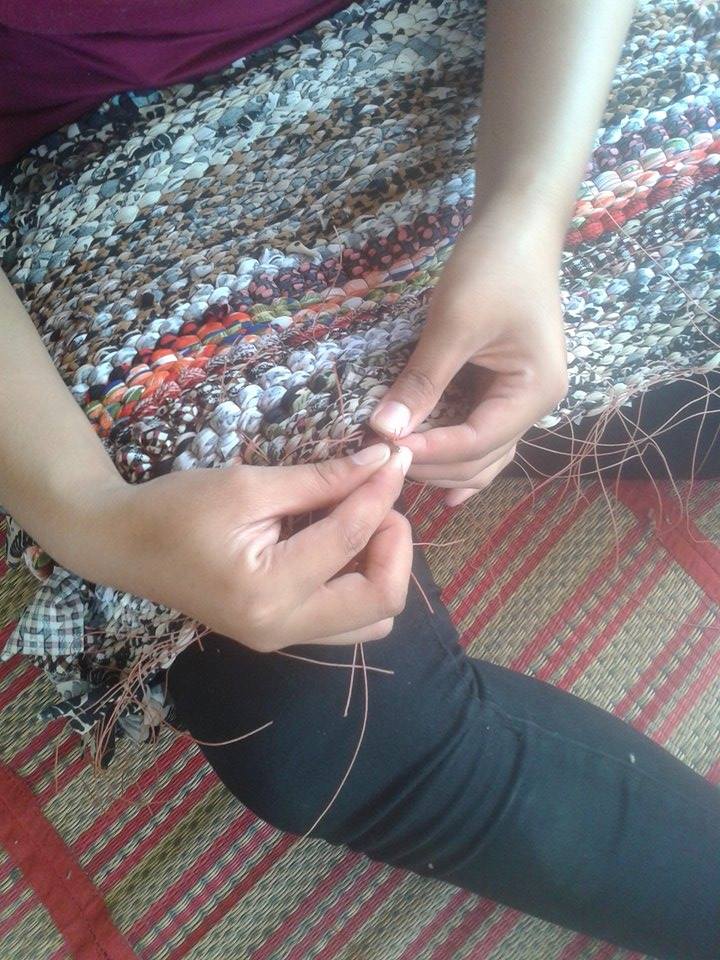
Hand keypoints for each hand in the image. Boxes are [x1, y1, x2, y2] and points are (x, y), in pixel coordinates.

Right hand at [51, 443, 413, 650]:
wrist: (122, 545)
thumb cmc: (175, 509)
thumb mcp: (249, 485)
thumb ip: (321, 480)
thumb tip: (382, 461)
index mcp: (269, 591)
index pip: (351, 539)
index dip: (381, 491)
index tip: (395, 458)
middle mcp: (282, 629)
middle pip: (382, 602)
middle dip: (395, 545)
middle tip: (378, 500)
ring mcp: (282, 638)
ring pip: (371, 620)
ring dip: (382, 569)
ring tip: (361, 522)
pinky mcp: (281, 634)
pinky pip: (345, 621)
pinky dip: (359, 582)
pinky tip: (341, 544)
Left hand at [370, 212, 567, 504]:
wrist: (517, 226)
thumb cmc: (493, 267)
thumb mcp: (454, 323)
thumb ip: (422, 380)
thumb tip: (384, 429)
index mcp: (534, 392)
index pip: (477, 442)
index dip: (431, 452)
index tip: (386, 450)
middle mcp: (534, 405)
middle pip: (481, 458)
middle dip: (433, 464)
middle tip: (381, 460)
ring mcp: (520, 399)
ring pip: (482, 454)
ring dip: (442, 465)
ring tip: (398, 468)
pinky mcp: (502, 388)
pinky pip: (479, 434)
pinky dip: (454, 453)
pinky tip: (432, 474)